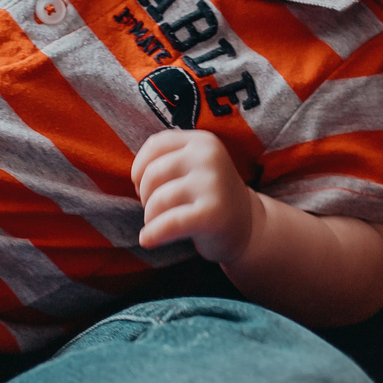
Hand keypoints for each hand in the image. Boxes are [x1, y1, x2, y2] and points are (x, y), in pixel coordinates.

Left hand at [132, 129, 260, 264]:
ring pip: (157, 200)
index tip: (144, 186)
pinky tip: (148, 240)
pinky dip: (152, 234)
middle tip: (157, 209)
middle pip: (152, 174)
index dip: (139, 168)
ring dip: (150, 218)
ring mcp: (213, 185)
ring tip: (161, 224)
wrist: (248, 226)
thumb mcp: (194, 167)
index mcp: (203, 142)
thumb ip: (166, 160)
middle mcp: (209, 157)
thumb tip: (133, 176)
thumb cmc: (209, 196)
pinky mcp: (212, 214)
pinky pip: (168, 224)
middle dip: (145, 196)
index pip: (155, 145)